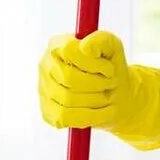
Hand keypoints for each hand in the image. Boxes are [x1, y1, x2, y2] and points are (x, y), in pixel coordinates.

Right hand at [38, 30, 159, 149]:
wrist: (115, 96)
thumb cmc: (116, 68)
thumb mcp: (115, 50)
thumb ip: (102, 41)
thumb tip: (86, 45)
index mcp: (57, 47)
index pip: (66, 51)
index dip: (90, 62)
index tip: (109, 68)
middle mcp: (45, 67)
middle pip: (69, 78)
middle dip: (97, 82)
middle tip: (112, 83)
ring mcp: (43, 91)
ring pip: (69, 98)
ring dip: (95, 99)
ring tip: (106, 96)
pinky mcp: (48, 113)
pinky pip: (64, 118)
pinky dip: (85, 117)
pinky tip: (95, 111)